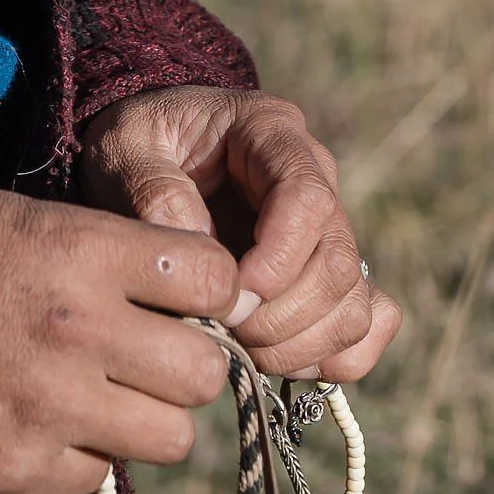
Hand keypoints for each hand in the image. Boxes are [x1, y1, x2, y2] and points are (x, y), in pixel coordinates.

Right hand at [0, 191, 239, 493]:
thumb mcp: (21, 219)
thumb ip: (106, 246)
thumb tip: (192, 280)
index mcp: (83, 251)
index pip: (214, 275)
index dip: (212, 287)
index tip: (191, 294)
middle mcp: (81, 330)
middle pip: (204, 371)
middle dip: (185, 363)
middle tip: (151, 355)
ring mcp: (55, 407)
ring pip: (171, 437)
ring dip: (147, 419)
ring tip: (105, 397)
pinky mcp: (26, 469)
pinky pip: (101, 474)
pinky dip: (84, 454)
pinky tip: (48, 424)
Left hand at [76, 87, 400, 381]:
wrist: (145, 156)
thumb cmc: (136, 145)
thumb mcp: (125, 148)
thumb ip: (156, 193)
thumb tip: (206, 267)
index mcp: (272, 133)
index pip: (308, 199)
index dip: (278, 259)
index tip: (231, 295)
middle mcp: (318, 179)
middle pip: (337, 265)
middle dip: (279, 317)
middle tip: (221, 329)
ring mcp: (331, 231)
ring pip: (353, 306)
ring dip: (299, 346)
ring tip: (237, 348)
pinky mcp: (332, 276)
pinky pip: (368, 327)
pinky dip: (330, 359)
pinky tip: (273, 356)